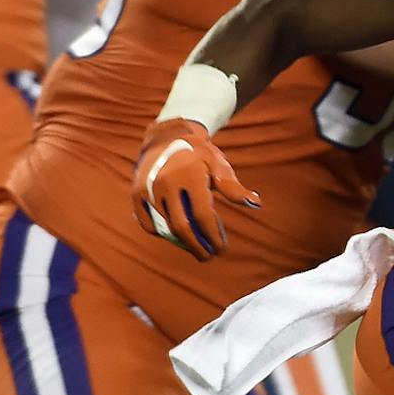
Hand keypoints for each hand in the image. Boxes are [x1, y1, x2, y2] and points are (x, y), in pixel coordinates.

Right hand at [133, 118, 259, 260]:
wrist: (167, 137)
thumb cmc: (199, 155)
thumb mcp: (218, 165)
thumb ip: (234, 188)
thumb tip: (256, 203)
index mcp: (190, 175)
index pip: (202, 215)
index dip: (213, 235)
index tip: (221, 249)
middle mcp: (166, 183)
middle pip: (181, 226)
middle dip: (197, 246)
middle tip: (208, 256)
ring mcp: (149, 188)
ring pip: (164, 227)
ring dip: (182, 242)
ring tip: (196, 248)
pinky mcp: (137, 193)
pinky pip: (148, 223)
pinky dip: (162, 234)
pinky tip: (177, 237)